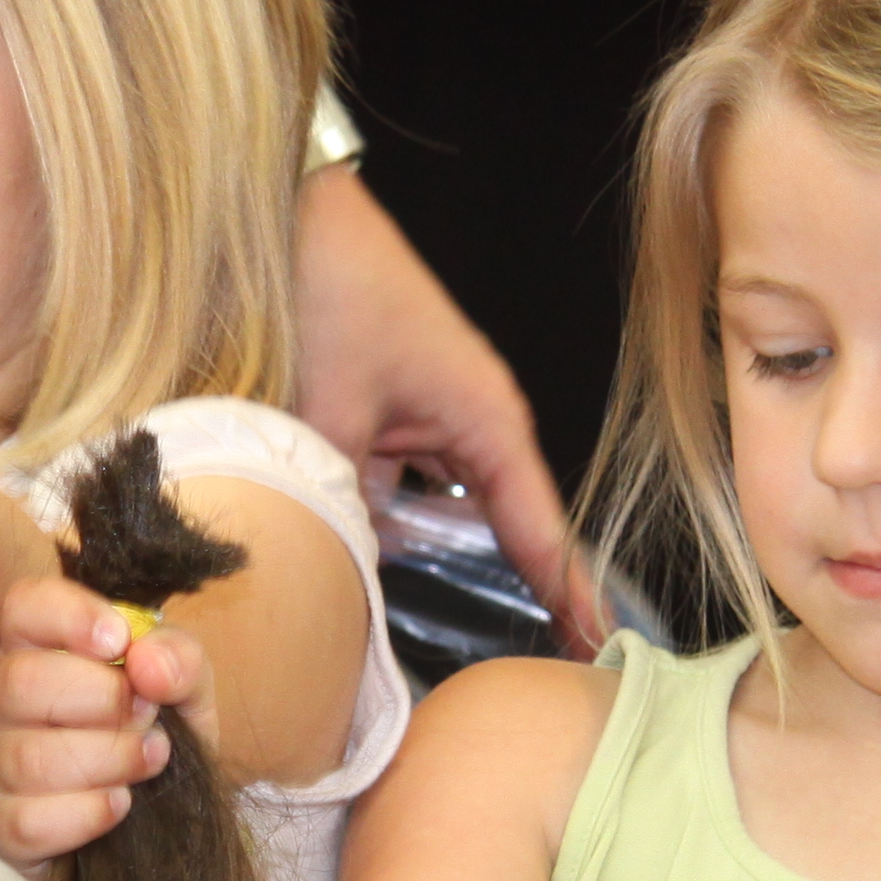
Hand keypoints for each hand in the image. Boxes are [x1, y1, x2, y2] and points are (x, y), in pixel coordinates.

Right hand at [0, 573, 198, 867]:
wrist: (153, 816)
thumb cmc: (151, 731)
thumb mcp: (185, 687)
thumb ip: (179, 660)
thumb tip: (148, 665)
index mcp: (37, 645)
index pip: (25, 606)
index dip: (70, 617)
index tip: (119, 641)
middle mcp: (0, 697)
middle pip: (21, 682)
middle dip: (102, 700)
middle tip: (147, 715)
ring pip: (30, 759)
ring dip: (108, 760)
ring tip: (149, 759)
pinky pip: (27, 821)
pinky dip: (87, 814)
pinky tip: (120, 803)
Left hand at [291, 163, 597, 649]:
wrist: (283, 210)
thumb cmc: (328, 284)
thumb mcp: (330, 405)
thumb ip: (336, 497)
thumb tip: (330, 576)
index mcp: (484, 415)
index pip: (540, 527)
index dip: (567, 594)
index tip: (596, 653)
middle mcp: (469, 420)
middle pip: (505, 529)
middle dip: (517, 595)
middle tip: (542, 671)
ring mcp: (428, 415)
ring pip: (441, 513)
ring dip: (435, 562)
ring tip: (450, 641)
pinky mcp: (385, 410)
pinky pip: (398, 487)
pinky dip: (384, 524)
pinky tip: (362, 572)